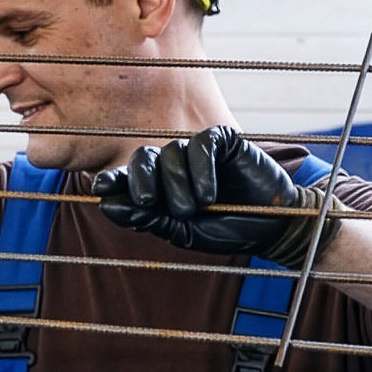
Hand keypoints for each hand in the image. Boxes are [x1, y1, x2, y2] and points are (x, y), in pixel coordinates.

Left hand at [91, 125, 326, 264]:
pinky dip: (201, 168)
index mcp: (160, 188)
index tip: (99, 188)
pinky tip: (210, 193)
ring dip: (179, 183)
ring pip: (171, 153)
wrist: (272, 226)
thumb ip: (146, 218)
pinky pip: (201, 145)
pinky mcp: (223, 140)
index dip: (113, 180)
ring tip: (197, 207)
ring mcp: (197, 151)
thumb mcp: (182, 232)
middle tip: (150, 202)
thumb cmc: (226, 230)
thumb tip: (104, 205)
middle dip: (142, 181)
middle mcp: (174, 166)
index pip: (128, 178)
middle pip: (143, 159)